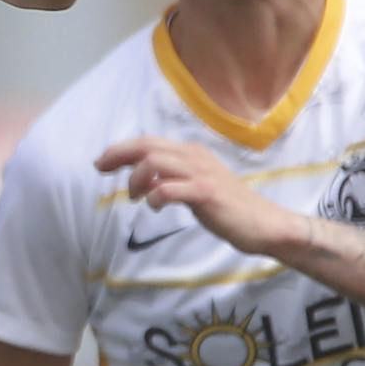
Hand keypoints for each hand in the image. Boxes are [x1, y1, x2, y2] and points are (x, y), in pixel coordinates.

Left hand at [94, 137, 299, 256]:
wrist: (263, 224)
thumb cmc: (227, 207)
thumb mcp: (195, 185)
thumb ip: (172, 176)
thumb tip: (142, 176)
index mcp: (191, 152)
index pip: (149, 142)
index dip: (121, 149)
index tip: (102, 162)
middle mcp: (195, 157)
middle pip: (147, 146)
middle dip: (118, 155)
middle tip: (101, 170)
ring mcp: (201, 174)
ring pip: (154, 162)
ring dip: (136, 179)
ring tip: (135, 197)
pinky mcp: (206, 193)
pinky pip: (170, 188)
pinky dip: (155, 196)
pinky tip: (156, 207)